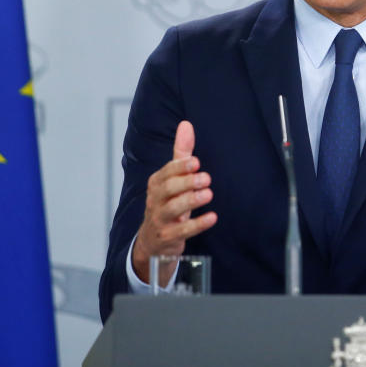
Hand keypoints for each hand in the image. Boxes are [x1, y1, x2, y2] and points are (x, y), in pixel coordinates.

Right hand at [132, 120, 216, 285]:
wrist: (152, 242)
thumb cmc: (167, 204)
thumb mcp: (173, 179)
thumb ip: (181, 154)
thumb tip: (186, 124)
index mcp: (156, 183)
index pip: (166, 172)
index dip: (180, 167)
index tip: (196, 162)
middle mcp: (155, 200)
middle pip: (168, 189)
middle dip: (187, 182)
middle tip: (206, 178)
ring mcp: (159, 219)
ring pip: (173, 209)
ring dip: (191, 200)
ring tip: (208, 194)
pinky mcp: (168, 237)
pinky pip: (182, 231)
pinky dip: (198, 224)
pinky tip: (213, 217)